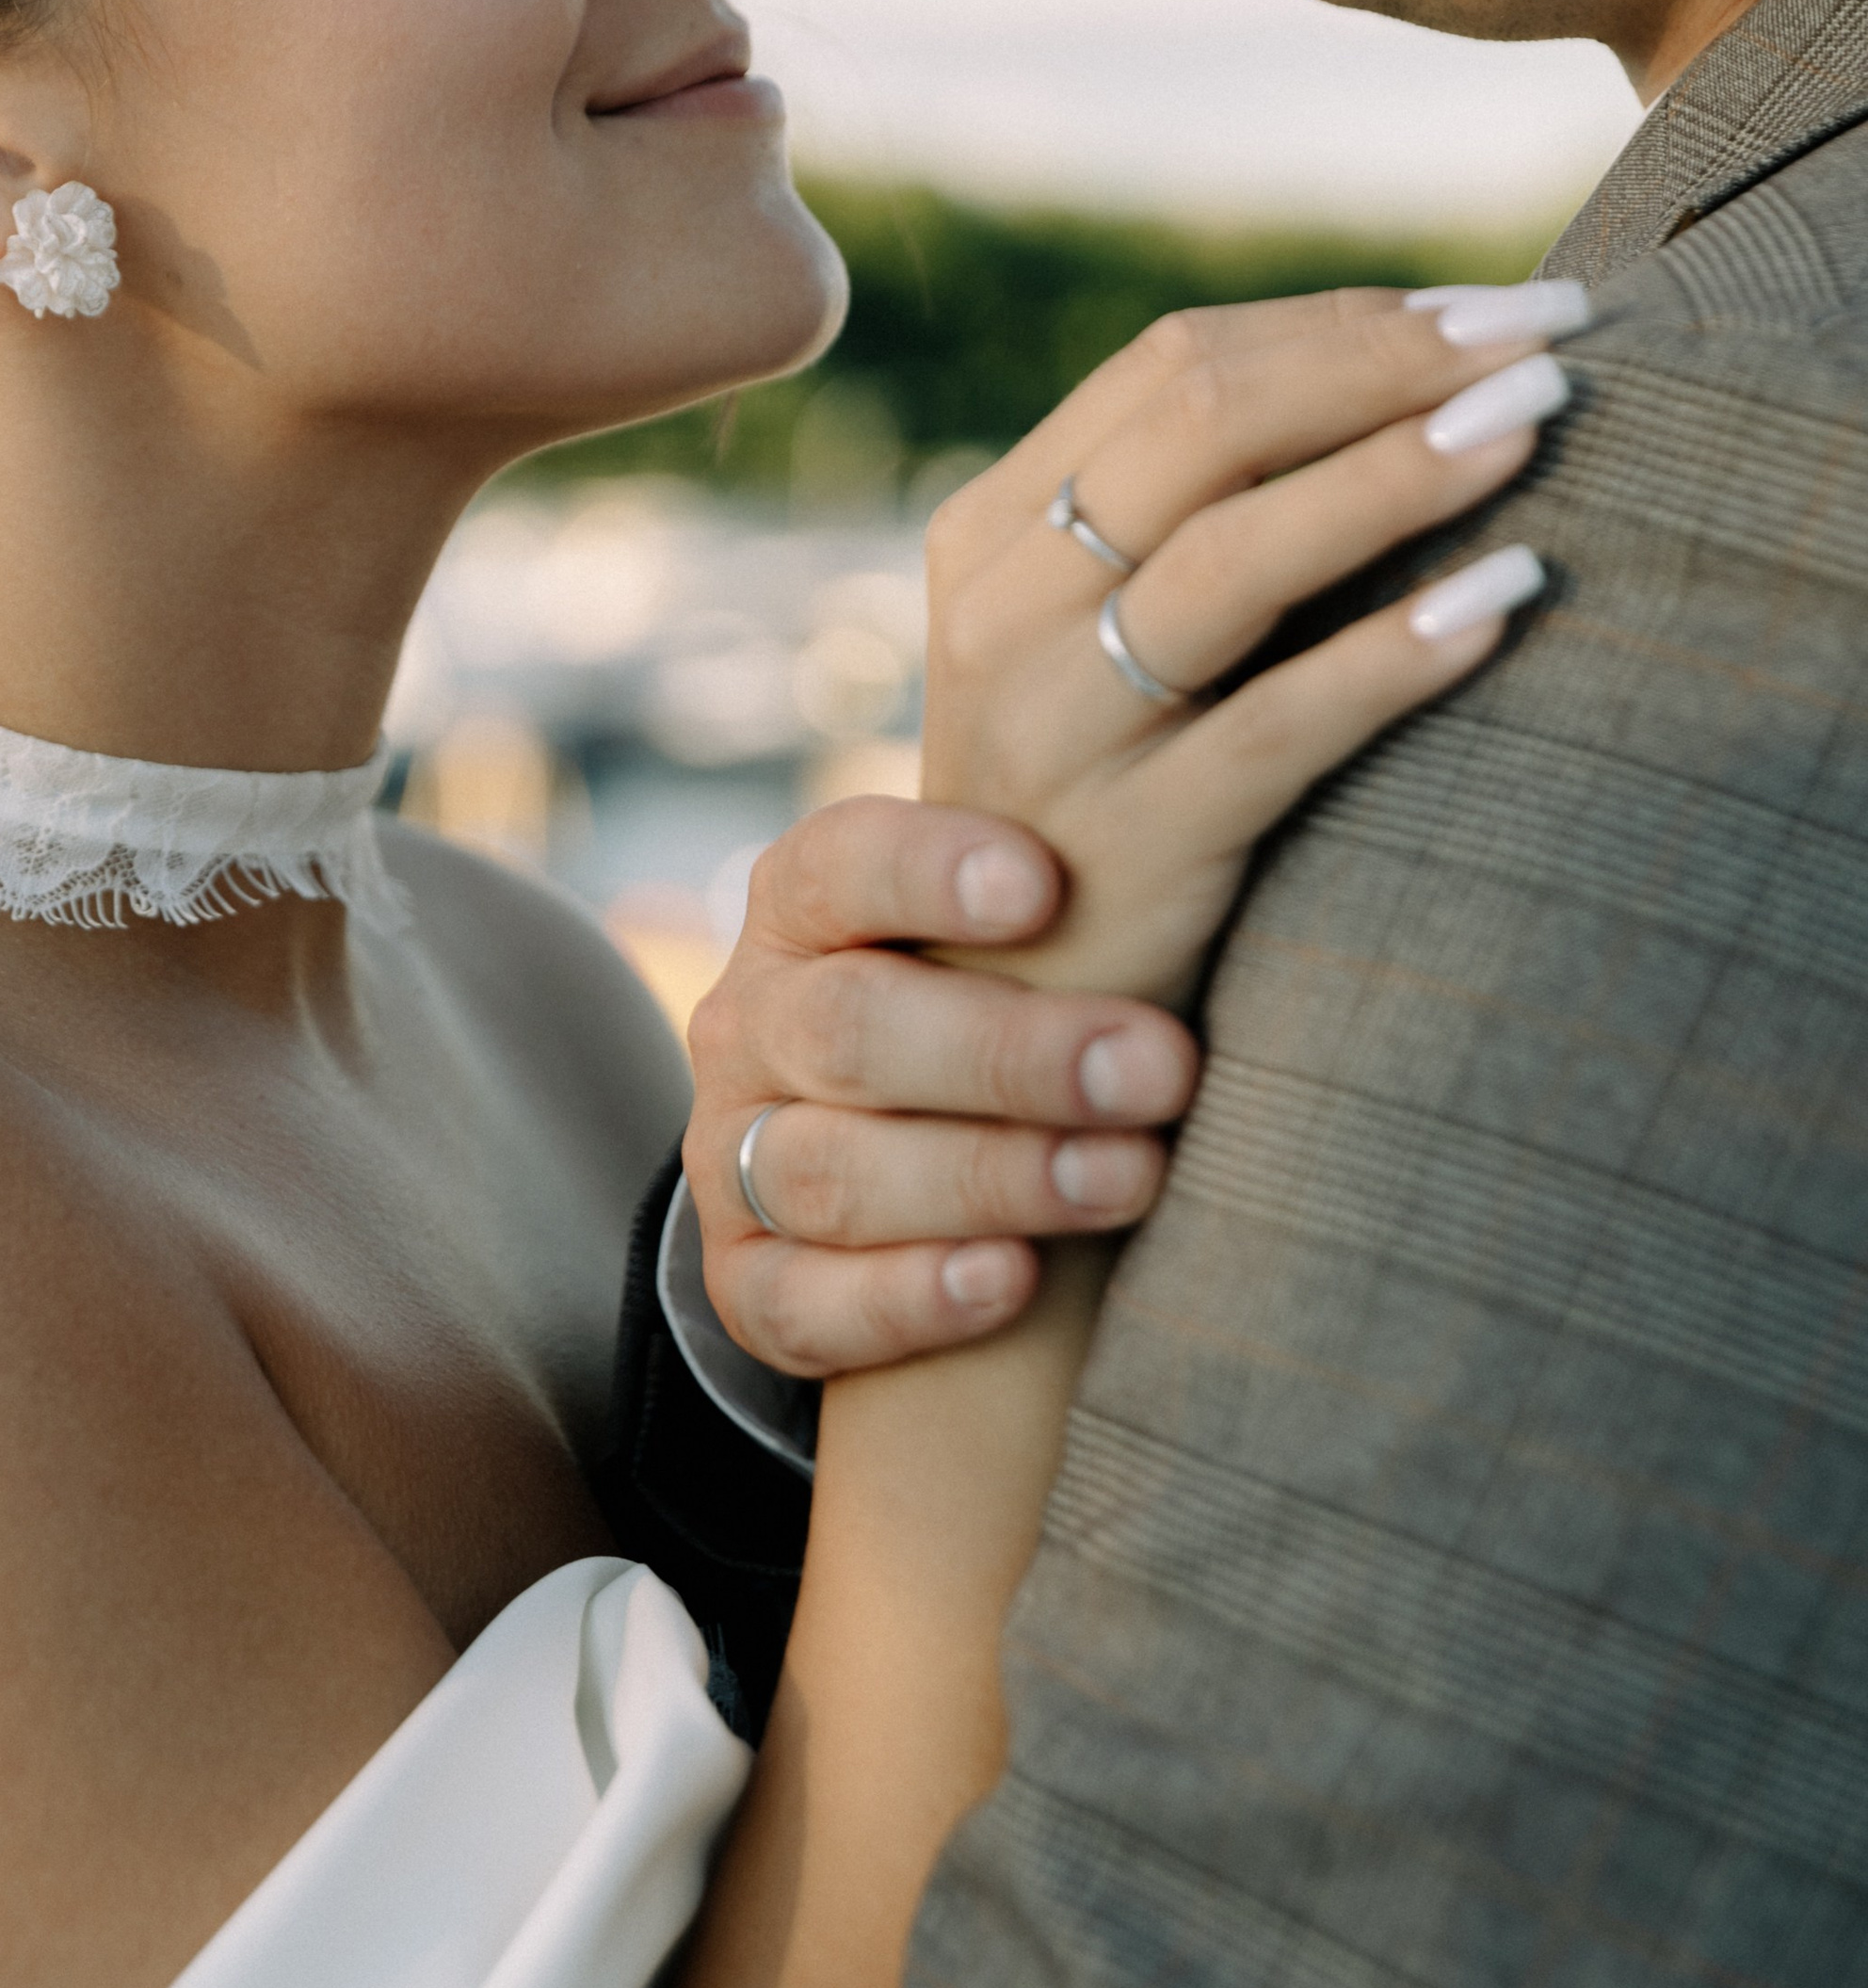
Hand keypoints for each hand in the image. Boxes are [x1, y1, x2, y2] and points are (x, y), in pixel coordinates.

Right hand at [682, 792, 1198, 1376]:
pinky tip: (1009, 1285)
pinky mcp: (746, 1283)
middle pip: (847, 1028)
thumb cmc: (999, 1000)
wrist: (887, 1146)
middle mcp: (756, 1022)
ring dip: (988, 1177)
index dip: (929, 870)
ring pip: (826, 1170)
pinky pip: (794, 1303)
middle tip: (1160, 1063)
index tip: (1045, 881)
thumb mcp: (1009, 924)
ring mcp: (734, 1157)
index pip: (839, 863)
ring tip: (1132, 1177)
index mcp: (808, 906)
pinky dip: (903, 1296)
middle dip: (1007, 1051)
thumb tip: (1252, 684)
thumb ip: (1082, 847)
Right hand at [926, 279, 1576, 1006]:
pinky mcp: (1132, 845)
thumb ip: (1190, 520)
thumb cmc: (1095, 798)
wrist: (1002, 1018)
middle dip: (1391, 365)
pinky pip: (1282, 727)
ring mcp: (1055, 732)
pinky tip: (1509, 599)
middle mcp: (1000, 614)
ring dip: (1400, 473)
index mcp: (990, 531)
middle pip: (1203, 427)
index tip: (1492, 309)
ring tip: (1536, 422)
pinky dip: (1400, 654)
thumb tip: (1409, 375)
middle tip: (1547, 335)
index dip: (1345, 324)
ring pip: (1234, 558)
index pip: (1173, 369)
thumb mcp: (1090, 641)